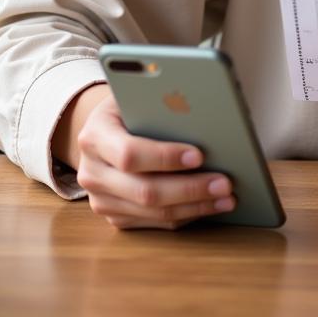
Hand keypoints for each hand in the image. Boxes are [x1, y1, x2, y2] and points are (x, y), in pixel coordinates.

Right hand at [69, 90, 236, 229]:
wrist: (105, 129)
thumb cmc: (131, 106)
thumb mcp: (137, 95)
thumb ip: (161, 103)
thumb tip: (206, 114)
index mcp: (95, 136)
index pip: (129, 154)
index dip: (165, 157)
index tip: (199, 155)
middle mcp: (91, 172)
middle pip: (144, 191)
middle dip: (190, 189)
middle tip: (225, 183)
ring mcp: (100, 199)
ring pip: (152, 212)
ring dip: (194, 207)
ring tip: (226, 198)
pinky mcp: (114, 216)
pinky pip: (153, 223)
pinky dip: (185, 215)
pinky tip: (210, 205)